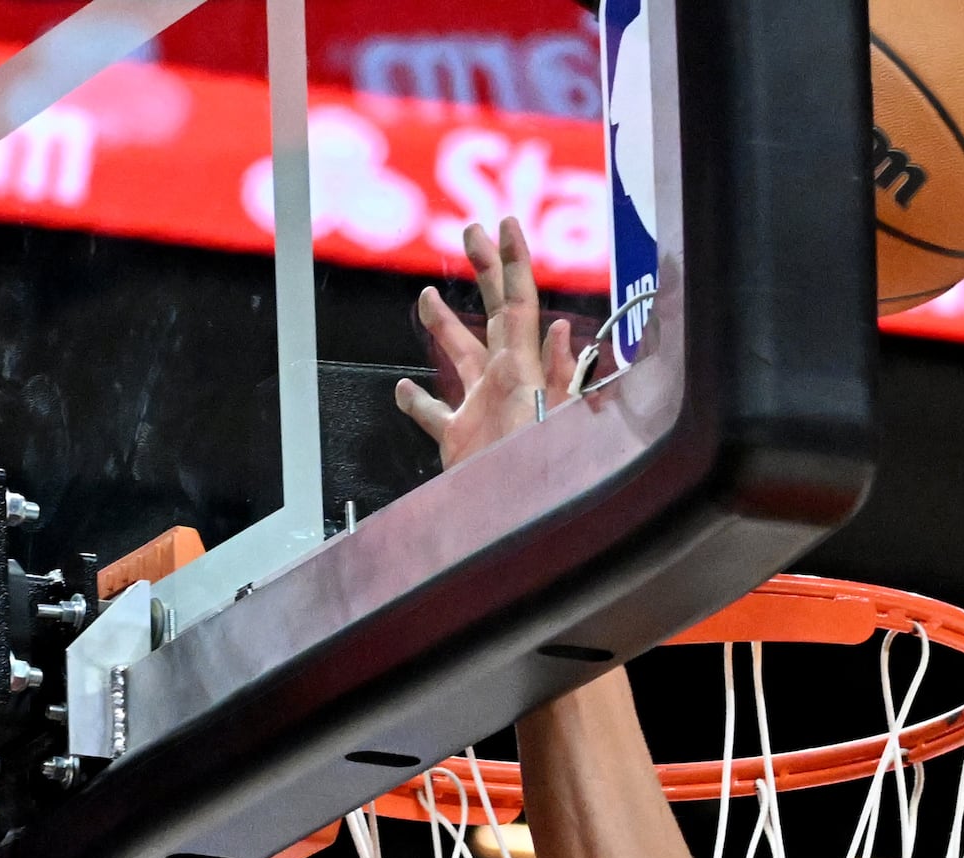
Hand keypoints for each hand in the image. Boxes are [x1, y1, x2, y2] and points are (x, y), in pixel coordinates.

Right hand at [397, 218, 572, 469]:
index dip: (513, 262)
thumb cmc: (543, 482)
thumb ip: (560, 379)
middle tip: (470, 231)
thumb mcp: (555, 425)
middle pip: (493, 314)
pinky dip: (417, 402)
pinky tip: (402, 391)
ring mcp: (481, 410)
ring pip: (458, 357)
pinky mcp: (460, 442)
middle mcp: (504, 382)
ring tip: (427, 298)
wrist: (518, 528)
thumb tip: (561, 329)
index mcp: (523, 371)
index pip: (520, 304)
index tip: (504, 223)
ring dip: (446, 326)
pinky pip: (434, 416)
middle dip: (483, 271)